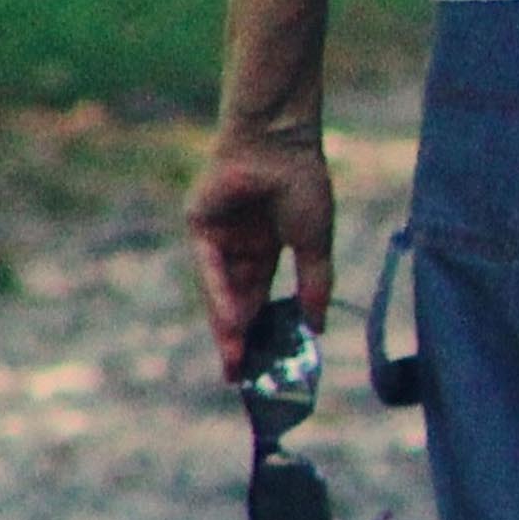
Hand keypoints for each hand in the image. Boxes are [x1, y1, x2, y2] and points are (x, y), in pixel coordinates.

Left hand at [184, 128, 335, 377]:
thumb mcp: (314, 243)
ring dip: (228, 326)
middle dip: (240, 337)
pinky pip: (210, 269)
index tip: (266, 363)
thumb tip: (318, 327)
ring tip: (237, 361)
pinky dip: (220, 296)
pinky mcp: (200, 226)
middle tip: (242, 377)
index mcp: (266, 246)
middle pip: (236, 300)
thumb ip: (313, 285)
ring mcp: (218, 237)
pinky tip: (231, 323)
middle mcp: (238, 245)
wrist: (280, 142)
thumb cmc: (302, 182)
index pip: (260, 297)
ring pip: (221, 291)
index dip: (263, 329)